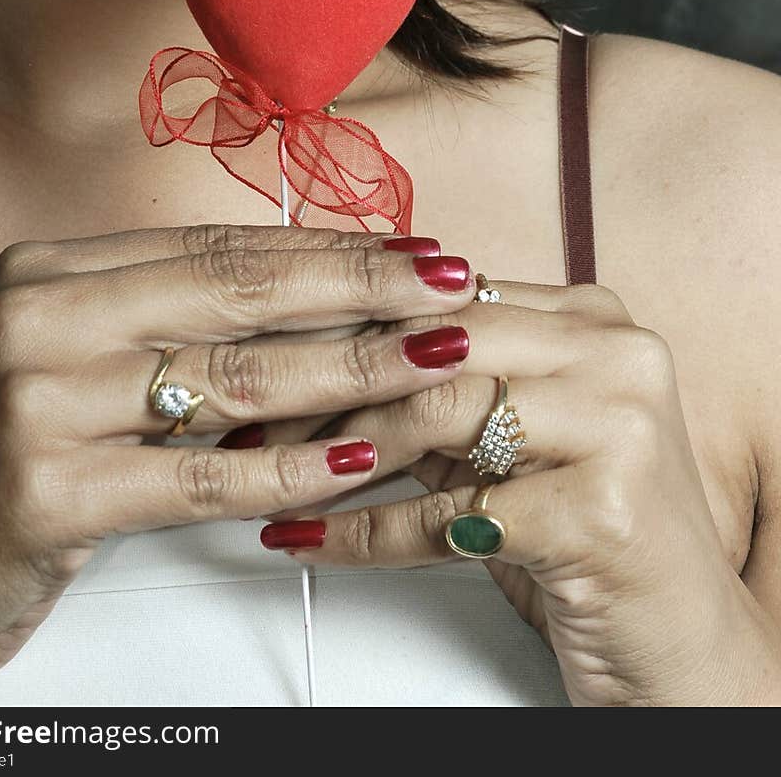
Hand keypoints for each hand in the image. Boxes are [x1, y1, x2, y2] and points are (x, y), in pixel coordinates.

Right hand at [0, 225, 473, 704]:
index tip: (406, 247)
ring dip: (353, 371)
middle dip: (360, 287)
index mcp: (51, 272)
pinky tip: (360, 460)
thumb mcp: (62, 362)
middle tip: (448, 284)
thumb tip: (302, 297)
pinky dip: (292, 468)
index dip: (323, 247)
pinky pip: (202, 477)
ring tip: (434, 364)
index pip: (215, 247)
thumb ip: (157, 323)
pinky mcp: (46, 491)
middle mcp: (42, 318)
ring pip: (234, 377)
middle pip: (236, 293)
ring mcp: (38, 401)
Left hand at [256, 281, 766, 706]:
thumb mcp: (520, 440)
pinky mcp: (603, 512)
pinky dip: (369, 534)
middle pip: (438, 342)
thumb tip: (325, 349)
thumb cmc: (589, 534)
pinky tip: (316, 540)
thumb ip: (450, 383)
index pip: (448, 295)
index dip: (353, 325)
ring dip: (339, 455)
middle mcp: (617, 354)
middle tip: (256, 414)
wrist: (682, 645)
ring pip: (440, 413)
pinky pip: (450, 516)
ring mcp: (620, 427)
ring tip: (273, 477)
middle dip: (334, 382)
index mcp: (594, 317)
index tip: (277, 351)